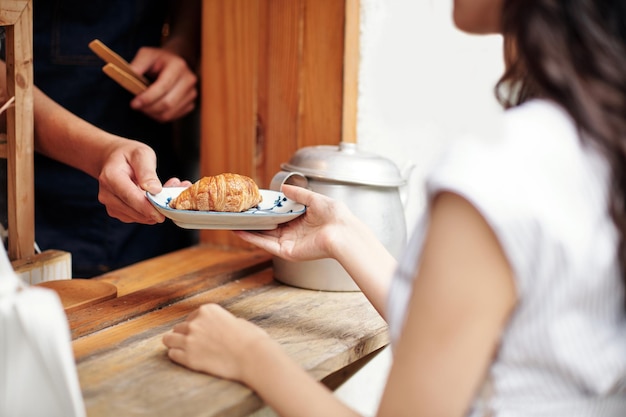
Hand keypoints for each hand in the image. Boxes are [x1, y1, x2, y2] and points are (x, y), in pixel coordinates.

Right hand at [97, 139, 188, 223]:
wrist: (113, 160)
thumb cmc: (128, 155)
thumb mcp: (141, 154)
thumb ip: (147, 172)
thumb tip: (155, 190)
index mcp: (111, 177)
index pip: (130, 197)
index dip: (147, 208)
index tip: (162, 214)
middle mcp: (107, 194)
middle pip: (135, 210)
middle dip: (157, 207)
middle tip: (177, 192)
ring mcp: (112, 205)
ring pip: (139, 216)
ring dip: (156, 209)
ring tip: (169, 190)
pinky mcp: (119, 212)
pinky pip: (138, 217)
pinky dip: (151, 211)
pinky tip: (158, 198)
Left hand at [129, 47, 197, 121]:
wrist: (177, 62)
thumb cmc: (159, 59)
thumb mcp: (146, 54)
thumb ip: (137, 64)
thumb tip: (129, 76)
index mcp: (178, 66)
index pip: (163, 87)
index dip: (147, 98)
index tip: (133, 103)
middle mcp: (189, 80)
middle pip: (167, 103)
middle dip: (149, 108)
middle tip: (136, 106)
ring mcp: (192, 93)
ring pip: (170, 113)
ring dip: (153, 114)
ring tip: (143, 108)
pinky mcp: (191, 104)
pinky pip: (174, 117)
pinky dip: (160, 116)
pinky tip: (153, 109)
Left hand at [163, 304, 271, 381]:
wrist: (252, 356)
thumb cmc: (250, 339)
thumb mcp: (236, 320)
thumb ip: (222, 321)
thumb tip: (219, 326)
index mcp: (207, 310)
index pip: (191, 317)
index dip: (196, 326)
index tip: (202, 334)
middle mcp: (195, 323)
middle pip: (179, 328)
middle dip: (185, 335)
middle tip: (193, 344)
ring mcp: (189, 340)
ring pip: (169, 339)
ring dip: (175, 344)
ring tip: (183, 350)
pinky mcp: (188, 358)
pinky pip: (172, 354)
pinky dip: (177, 356)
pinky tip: (185, 358)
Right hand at [233, 185, 353, 261]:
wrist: (342, 233)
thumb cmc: (335, 216)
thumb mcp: (315, 199)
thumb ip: (299, 194)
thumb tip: (285, 187)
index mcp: (302, 220)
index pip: (279, 215)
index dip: (266, 210)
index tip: (253, 203)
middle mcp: (294, 232)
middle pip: (269, 226)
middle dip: (254, 220)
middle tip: (239, 212)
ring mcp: (289, 242)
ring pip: (264, 236)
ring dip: (248, 230)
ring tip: (233, 222)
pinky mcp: (287, 251)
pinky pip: (266, 244)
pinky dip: (253, 238)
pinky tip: (241, 232)